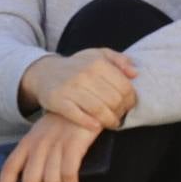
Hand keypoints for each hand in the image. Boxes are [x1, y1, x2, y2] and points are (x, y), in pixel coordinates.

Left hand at [0, 112, 100, 181]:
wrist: (85, 101)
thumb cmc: (64, 122)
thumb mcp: (42, 133)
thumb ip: (33, 152)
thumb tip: (32, 178)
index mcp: (28, 142)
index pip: (9, 168)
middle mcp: (39, 144)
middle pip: (31, 181)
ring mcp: (56, 145)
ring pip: (50, 181)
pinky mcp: (74, 145)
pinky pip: (68, 174)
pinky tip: (73, 180)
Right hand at [22, 49, 138, 130]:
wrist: (45, 72)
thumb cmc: (78, 65)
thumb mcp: (99, 55)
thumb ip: (119, 60)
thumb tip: (135, 73)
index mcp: (98, 63)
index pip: (124, 86)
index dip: (131, 99)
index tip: (130, 106)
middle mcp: (85, 74)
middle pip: (113, 99)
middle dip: (121, 111)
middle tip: (121, 116)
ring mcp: (70, 88)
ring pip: (98, 109)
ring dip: (109, 120)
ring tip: (113, 123)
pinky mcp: (58, 101)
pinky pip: (77, 115)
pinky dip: (90, 123)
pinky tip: (97, 126)